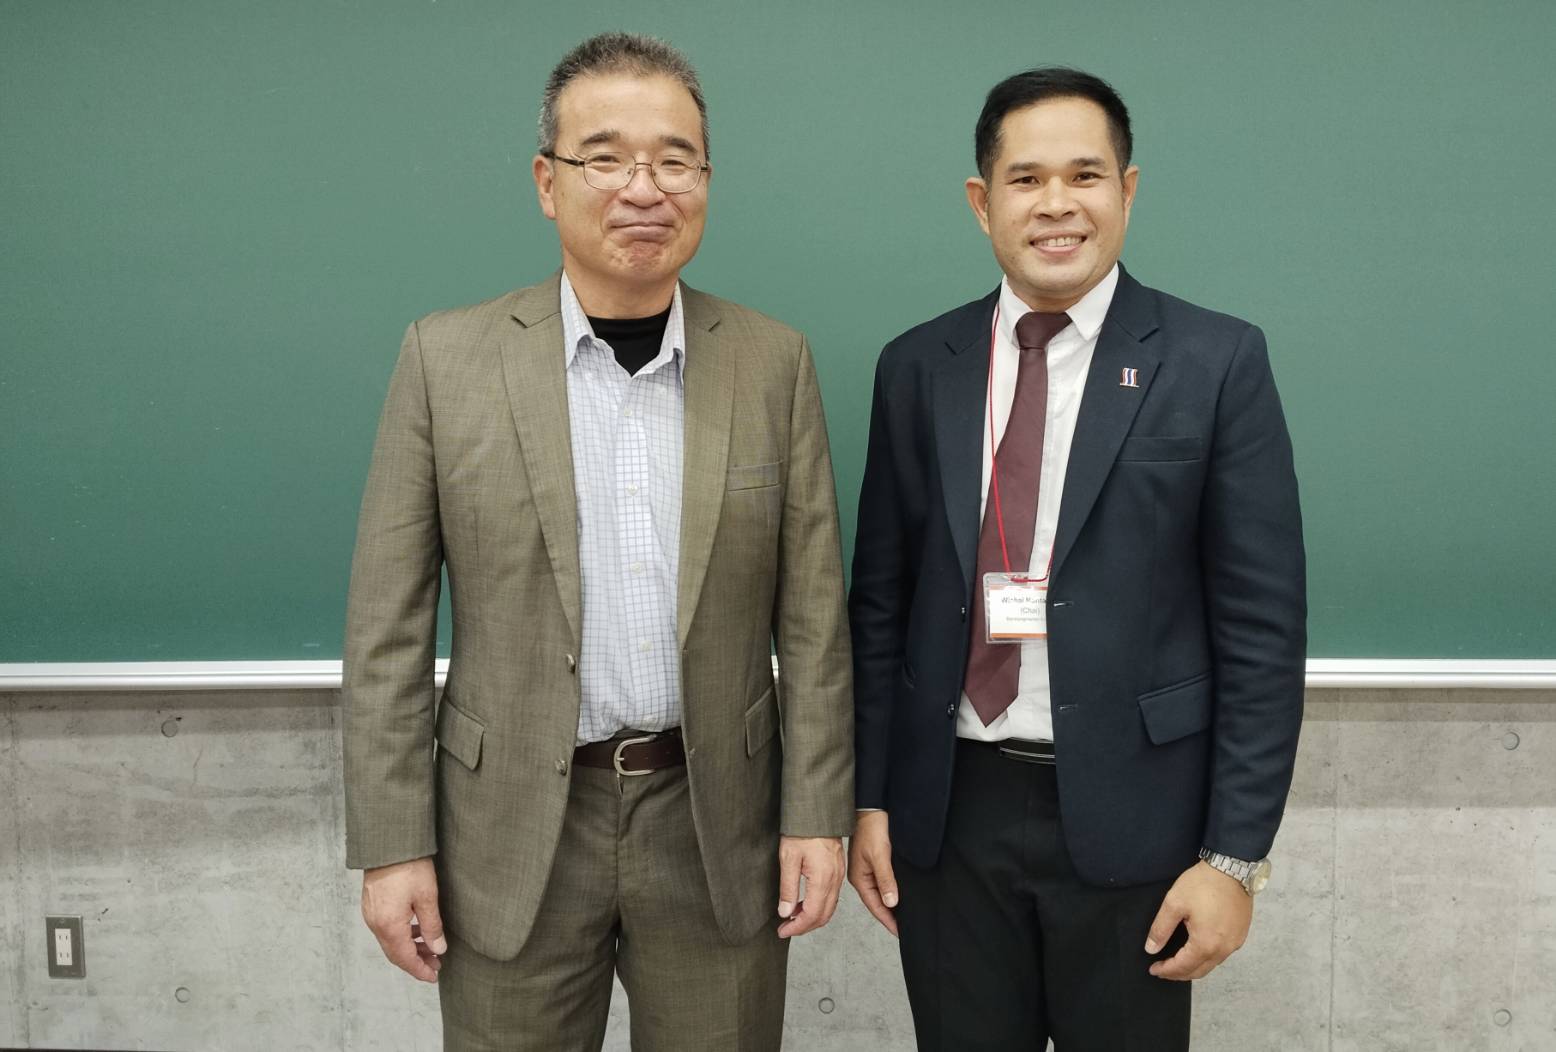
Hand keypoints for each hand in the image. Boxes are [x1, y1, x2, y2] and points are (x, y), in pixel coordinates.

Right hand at [362, 856, 445, 981]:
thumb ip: (432, 926)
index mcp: (388, 926)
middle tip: (436, 964)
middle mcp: (375, 923)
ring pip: (390, 941)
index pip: (404, 958)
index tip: (434, 976)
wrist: (388, 842)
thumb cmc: (409, 866)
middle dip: (416, 961)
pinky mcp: (371, 904)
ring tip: (431, 946)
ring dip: (409, 947)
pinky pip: (386, 928)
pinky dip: (402, 934)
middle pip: (395, 953)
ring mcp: (371, 913)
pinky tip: (417, 928)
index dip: (419, 970)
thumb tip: (437, 949)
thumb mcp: (427, 897)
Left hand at [776, 835, 844, 937]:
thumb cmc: (802, 830)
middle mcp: (835, 879)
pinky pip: (832, 896)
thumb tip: (786, 912)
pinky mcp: (838, 870)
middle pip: (824, 915)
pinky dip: (819, 906)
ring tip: (792, 918)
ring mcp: (839, 875)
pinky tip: (804, 903)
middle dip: (805, 926)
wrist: (818, 811)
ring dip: (812, 917)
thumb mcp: (788, 858)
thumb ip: (788, 888)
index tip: (783, 931)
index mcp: (823, 878)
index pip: (812, 914)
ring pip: (829, 907)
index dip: (797, 927)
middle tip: (786, 929)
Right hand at [847, 810, 898, 935]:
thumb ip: (886, 879)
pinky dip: (891, 892)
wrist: (872, 808)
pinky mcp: (875, 862)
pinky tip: (899, 896)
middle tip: (905, 929)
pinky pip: (883, 883)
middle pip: (877, 902)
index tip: (900, 932)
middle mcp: (862, 877)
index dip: (888, 920)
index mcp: (859, 878)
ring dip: (891, 905)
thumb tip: (891, 903)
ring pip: (880, 893)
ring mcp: (868, 870)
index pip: (875, 906)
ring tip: (904, 917)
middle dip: (890, 916)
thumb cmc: (872, 829)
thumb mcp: (880, 856)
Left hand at [1145, 860, 1251, 979]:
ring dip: (1194, 967)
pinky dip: (1207, 958)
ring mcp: (1235, 943)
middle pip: (1199, 971)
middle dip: (1179, 973)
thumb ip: (1161, 929)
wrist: (1232, 869)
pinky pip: (1222, 954)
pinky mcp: (1241, 934)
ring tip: (1178, 962)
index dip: (1166, 971)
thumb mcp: (1174, 903)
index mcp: (1206, 944)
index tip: (1153, 969)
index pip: (1182, 967)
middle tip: (1163, 970)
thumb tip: (1151, 949)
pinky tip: (1198, 950)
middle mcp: (1224, 949)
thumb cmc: (1203, 884)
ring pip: (1212, 964)